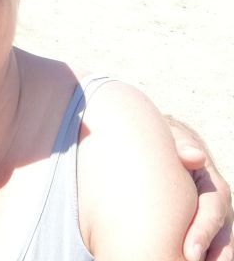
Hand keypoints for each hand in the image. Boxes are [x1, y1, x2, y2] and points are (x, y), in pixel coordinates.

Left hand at [169, 120, 232, 260]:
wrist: (165, 145)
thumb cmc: (169, 143)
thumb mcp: (175, 138)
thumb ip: (182, 145)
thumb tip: (195, 157)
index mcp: (213, 186)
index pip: (213, 213)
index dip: (203, 234)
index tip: (190, 253)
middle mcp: (217, 207)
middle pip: (221, 239)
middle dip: (210, 257)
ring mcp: (210, 220)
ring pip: (218, 248)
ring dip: (209, 259)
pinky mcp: (198, 227)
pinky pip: (204, 247)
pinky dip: (200, 255)